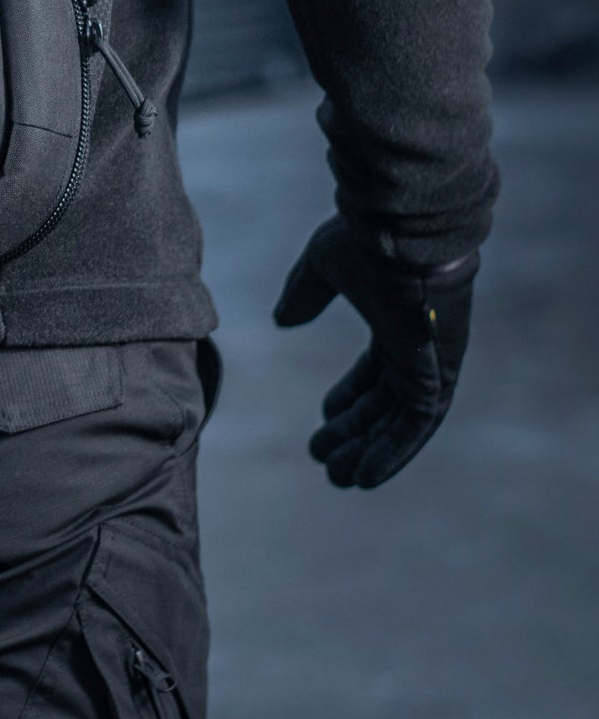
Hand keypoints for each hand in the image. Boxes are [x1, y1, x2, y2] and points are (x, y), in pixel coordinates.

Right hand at [273, 215, 477, 488]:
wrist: (402, 239)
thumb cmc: (366, 244)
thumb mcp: (323, 266)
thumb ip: (305, 294)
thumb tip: (283, 320)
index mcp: (394, 326)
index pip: (375, 375)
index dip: (350, 400)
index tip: (325, 417)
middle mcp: (415, 352)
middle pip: (384, 406)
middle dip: (354, 434)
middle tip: (325, 460)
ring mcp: (428, 366)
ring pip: (399, 424)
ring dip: (370, 453)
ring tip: (338, 478)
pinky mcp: (436, 379)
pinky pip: (417, 428)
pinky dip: (393, 454)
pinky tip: (365, 475)